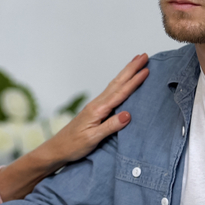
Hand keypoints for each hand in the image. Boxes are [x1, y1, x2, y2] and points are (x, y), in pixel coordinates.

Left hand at [0, 54, 149, 200]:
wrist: (58, 148)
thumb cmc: (74, 145)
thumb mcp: (92, 139)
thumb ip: (110, 126)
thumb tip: (128, 114)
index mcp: (98, 110)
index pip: (120, 93)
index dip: (134, 81)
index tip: (146, 70)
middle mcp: (97, 104)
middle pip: (118, 83)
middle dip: (131, 69)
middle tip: (144, 56)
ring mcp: (96, 106)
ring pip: (114, 85)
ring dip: (126, 73)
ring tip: (136, 62)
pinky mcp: (96, 110)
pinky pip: (111, 92)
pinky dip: (120, 83)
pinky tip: (123, 81)